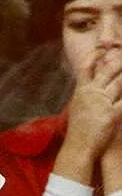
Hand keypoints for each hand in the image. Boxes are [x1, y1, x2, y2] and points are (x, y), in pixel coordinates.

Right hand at [58, 48, 121, 181]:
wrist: (78, 147)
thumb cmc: (79, 129)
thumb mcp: (77, 107)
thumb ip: (85, 94)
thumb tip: (88, 85)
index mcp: (81, 91)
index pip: (86, 67)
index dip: (95, 56)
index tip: (102, 48)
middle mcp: (91, 94)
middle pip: (108, 70)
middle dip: (119, 61)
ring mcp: (102, 103)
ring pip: (119, 83)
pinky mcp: (112, 114)